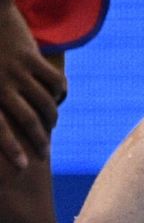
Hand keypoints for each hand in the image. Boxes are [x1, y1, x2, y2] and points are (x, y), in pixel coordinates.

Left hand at [0, 0, 65, 169]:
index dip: (12, 148)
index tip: (24, 165)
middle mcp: (1, 83)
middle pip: (27, 119)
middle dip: (38, 140)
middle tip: (45, 154)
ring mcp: (16, 70)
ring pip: (44, 102)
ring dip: (51, 116)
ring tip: (52, 125)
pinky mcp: (31, 57)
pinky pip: (53, 81)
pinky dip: (59, 91)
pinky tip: (58, 96)